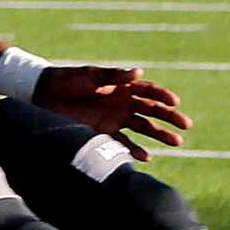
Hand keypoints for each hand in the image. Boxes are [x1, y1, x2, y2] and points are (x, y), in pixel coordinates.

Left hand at [36, 64, 191, 160]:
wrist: (43, 94)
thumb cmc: (67, 79)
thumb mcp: (90, 75)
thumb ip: (113, 75)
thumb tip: (138, 72)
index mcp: (121, 86)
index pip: (149, 91)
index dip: (163, 96)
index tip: (174, 102)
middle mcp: (122, 103)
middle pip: (152, 110)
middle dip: (169, 118)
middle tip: (186, 125)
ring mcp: (114, 118)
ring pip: (143, 128)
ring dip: (159, 135)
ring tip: (176, 142)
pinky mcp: (102, 132)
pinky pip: (123, 143)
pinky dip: (134, 150)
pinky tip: (146, 157)